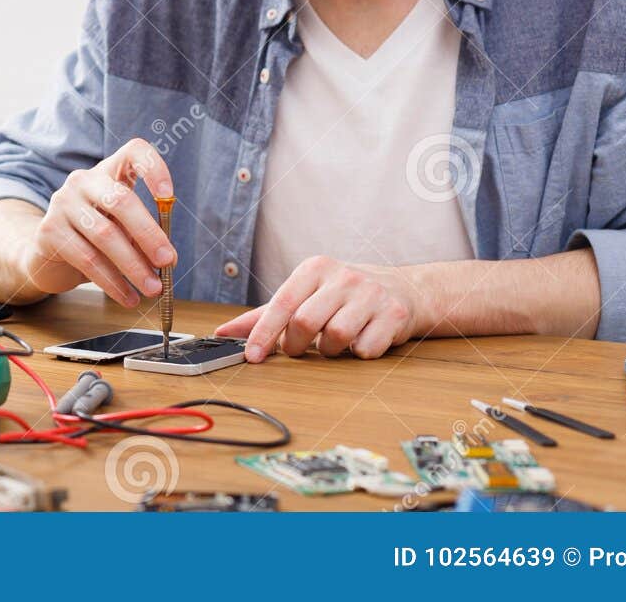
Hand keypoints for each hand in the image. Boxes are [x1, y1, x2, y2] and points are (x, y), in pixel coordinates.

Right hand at [18, 138, 176, 307]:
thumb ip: (144, 238)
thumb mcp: (122, 231)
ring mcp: (62, 203)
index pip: (133, 152)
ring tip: (152, 288)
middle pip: (120, 199)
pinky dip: (111, 282)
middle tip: (167, 261)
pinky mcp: (49, 230)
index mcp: (109, 172)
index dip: (153, 168)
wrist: (47, 256)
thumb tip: (168, 259)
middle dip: (148, 234)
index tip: (168, 196)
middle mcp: (83, 181)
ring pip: (105, 235)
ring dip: (133, 266)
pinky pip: (86, 258)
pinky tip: (126, 296)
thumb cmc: (95, 240)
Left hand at [214, 255, 419, 360]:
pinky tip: (363, 339)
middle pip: (306, 322)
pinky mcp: (394, 315)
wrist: (402, 290)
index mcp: (315, 268)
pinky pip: (365, 349)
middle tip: (301, 348)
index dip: (264, 333)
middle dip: (298, 344)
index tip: (252, 356)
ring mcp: (371, 294)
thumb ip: (264, 315)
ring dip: (331, 349)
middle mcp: (343, 277)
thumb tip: (223, 333)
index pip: (282, 303)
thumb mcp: (305, 294)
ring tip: (335, 341)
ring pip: (337, 336)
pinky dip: (359, 352)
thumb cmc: (343, 295)